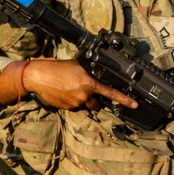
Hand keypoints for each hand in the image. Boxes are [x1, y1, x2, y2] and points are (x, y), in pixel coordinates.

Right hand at [18, 58, 136, 111]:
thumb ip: (88, 73)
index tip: (134, 105)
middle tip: (85, 91)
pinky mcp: (67, 108)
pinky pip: (73, 107)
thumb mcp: (77, 65)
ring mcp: (75, 104)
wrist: (39, 76)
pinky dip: (71, 101)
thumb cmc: (56, 68)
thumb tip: (95, 75)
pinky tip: (63, 92)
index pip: (111, 93)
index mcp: (89, 84)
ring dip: (81, 99)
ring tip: (69, 88)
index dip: (124, 100)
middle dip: (93, 100)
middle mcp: (84, 96)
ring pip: (84, 105)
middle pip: (96, 104)